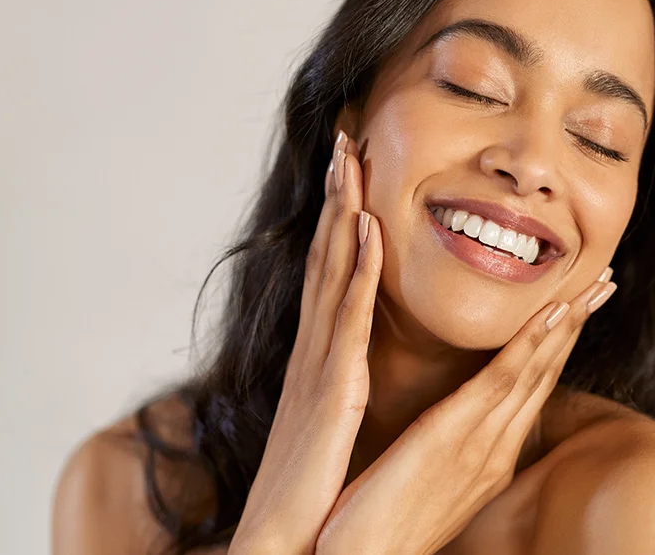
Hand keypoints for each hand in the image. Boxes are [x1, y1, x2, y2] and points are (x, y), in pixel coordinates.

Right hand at [229, 131, 381, 554]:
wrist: (287, 539)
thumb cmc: (313, 484)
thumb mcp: (329, 417)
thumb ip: (340, 377)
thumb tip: (355, 354)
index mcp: (322, 355)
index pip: (332, 271)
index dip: (340, 218)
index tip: (352, 171)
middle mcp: (315, 347)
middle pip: (327, 255)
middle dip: (337, 194)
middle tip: (347, 139)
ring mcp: (320, 362)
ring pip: (333, 270)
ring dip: (343, 210)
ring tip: (351, 158)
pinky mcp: (332, 386)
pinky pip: (347, 316)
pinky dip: (357, 268)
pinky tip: (368, 226)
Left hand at [315, 268, 616, 554]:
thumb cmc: (384, 520)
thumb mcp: (426, 479)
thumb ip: (449, 447)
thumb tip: (453, 421)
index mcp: (491, 455)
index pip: (532, 389)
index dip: (558, 344)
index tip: (576, 305)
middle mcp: (498, 448)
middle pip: (546, 375)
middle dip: (577, 326)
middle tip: (604, 283)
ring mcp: (483, 443)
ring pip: (535, 371)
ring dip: (566, 324)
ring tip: (592, 285)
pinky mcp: (456, 437)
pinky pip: (502, 381)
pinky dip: (532, 345)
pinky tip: (552, 314)